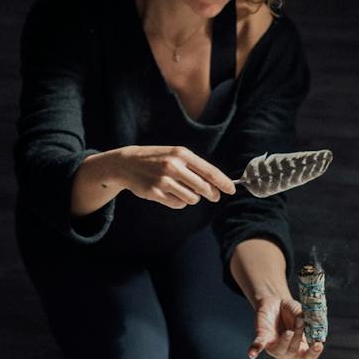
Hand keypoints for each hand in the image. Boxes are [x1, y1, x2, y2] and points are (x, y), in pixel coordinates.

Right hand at [108, 146, 237, 209]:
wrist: (127, 163)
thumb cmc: (157, 159)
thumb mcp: (175, 155)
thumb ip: (195, 168)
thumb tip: (215, 186)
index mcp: (182, 154)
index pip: (209, 171)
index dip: (223, 183)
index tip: (231, 190)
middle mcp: (174, 166)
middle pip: (204, 188)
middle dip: (211, 194)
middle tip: (213, 196)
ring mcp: (164, 180)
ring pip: (192, 198)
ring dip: (192, 198)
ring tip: (182, 190)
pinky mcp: (155, 192)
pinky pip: (178, 204)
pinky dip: (179, 202)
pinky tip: (170, 194)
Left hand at [248, 295, 323, 358]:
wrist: (275, 301)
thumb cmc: (291, 310)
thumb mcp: (301, 312)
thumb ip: (306, 319)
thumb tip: (308, 324)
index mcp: (300, 347)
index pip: (308, 357)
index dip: (313, 353)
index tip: (318, 344)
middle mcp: (287, 350)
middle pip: (294, 355)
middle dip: (298, 339)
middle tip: (300, 323)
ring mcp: (274, 346)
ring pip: (279, 353)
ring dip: (285, 343)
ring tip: (288, 331)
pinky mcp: (262, 338)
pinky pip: (258, 346)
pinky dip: (255, 349)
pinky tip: (252, 354)